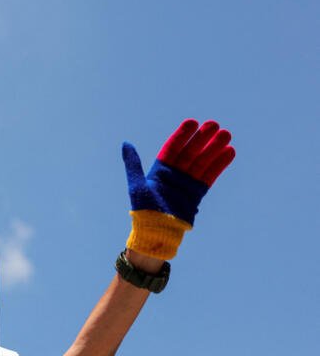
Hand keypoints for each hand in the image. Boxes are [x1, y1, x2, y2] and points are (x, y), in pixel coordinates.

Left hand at [122, 119, 234, 259]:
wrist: (156, 232)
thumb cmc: (143, 210)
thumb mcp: (136, 184)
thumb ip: (133, 164)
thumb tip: (126, 143)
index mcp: (159, 171)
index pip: (172, 148)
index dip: (182, 135)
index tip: (192, 122)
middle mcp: (174, 175)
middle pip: (190, 152)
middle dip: (202, 139)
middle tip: (214, 124)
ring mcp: (187, 183)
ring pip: (202, 161)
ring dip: (214, 148)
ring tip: (226, 134)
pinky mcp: (197, 193)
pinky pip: (210, 176)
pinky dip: (219, 165)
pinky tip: (229, 152)